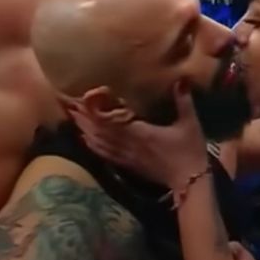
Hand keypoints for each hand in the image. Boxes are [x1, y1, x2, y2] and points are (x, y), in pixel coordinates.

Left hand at [70, 82, 209, 190]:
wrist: (188, 182)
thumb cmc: (189, 150)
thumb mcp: (189, 123)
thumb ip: (183, 100)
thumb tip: (180, 78)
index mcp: (141, 132)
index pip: (112, 120)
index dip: (95, 110)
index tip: (84, 97)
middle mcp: (129, 144)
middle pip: (100, 131)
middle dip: (84, 117)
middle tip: (69, 104)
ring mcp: (126, 157)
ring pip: (99, 142)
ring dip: (85, 130)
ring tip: (73, 117)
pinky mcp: (127, 165)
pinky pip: (105, 154)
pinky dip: (93, 146)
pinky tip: (84, 139)